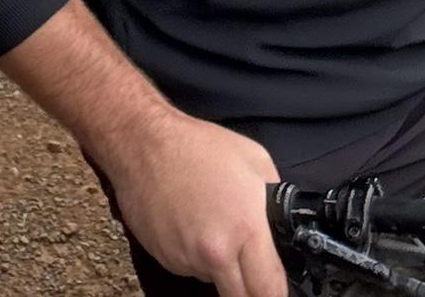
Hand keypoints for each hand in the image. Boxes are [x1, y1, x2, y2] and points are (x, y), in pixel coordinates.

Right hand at [103, 110, 286, 296]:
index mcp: (245, 230)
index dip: (276, 292)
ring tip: (210, 224)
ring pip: (214, 281)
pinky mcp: (164, 258)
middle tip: (247, 267)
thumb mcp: (254, 160)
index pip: (270, 291)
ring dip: (218, 267)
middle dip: (249, 289)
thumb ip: (273, 201)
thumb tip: (281, 227)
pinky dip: (193, 254)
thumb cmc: (197, 146)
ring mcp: (186, 259)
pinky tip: (189, 222)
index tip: (274, 286)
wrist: (143, 143)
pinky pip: (189, 267)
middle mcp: (215, 253)